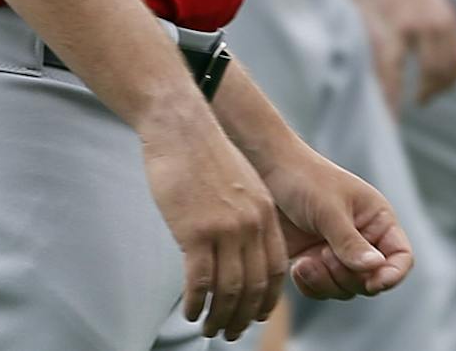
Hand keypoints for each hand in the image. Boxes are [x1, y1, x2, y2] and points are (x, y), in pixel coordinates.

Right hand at [140, 110, 286, 341]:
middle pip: (255, 286)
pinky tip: (191, 310)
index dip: (266, 299)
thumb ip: (246, 214)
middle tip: (230, 333)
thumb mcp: (240, 183)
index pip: (275, 269)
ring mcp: (225, 229)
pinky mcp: (196, 231)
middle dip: (243, 316)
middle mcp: (251, 224)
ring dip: (219, 316)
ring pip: (229, 289)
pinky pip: (200, 281)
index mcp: (264, 214)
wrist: (181, 126)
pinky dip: (197, 302)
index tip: (256, 315)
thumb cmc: (203, 155)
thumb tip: (241, 246)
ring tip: (209, 327)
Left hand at [258, 145, 410, 302]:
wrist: (268, 172)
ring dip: (326, 282)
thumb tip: (376, 268)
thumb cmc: (304, 179)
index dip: (393, 274)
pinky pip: (322, 290)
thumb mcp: (328, 209)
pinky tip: (298, 266)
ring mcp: (338, 253)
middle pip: (372, 280)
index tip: (373, 282)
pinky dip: (311, 286)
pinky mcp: (314, 262)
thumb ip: (350, 242)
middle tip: (324, 255)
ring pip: (346, 289)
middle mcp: (363, 240)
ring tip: (306, 262)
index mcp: (377, 220)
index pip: (401, 257)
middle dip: (348, 276)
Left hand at [353, 0, 455, 103]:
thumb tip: (375, 94)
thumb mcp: (365, 24)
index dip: (393, 103)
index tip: (390, 127)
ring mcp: (443, 20)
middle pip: (433, 74)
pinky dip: (454, 70)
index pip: (395, 76)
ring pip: (452, 67)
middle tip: (416, 102)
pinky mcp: (452, 18)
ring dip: (442, 85)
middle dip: (426, 93)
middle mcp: (425, 24)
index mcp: (398, 26)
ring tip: (427, 92)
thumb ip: (375, 56)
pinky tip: (441, 76)